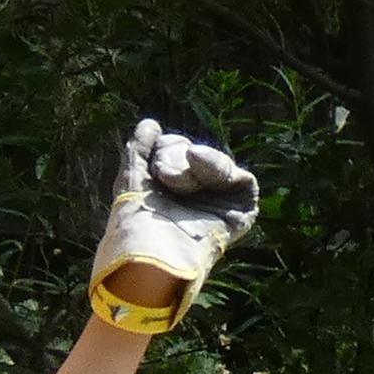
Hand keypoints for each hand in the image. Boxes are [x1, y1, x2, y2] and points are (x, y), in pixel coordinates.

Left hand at [92, 120, 259, 312]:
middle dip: (178, 156)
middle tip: (162, 175)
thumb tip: (150, 124)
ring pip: (220, 165)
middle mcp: (198, 203)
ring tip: (174, 183)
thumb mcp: (131, 177)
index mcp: (173, 197)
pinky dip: (220, 169)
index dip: (168, 149)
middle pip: (201, 157)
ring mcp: (220, 208)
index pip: (181, 156)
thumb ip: (139, 149)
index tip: (154, 160)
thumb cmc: (133, 223)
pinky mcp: (240, 214)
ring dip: (196, 164)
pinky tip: (198, 168)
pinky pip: (243, 179)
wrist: (147, 250)